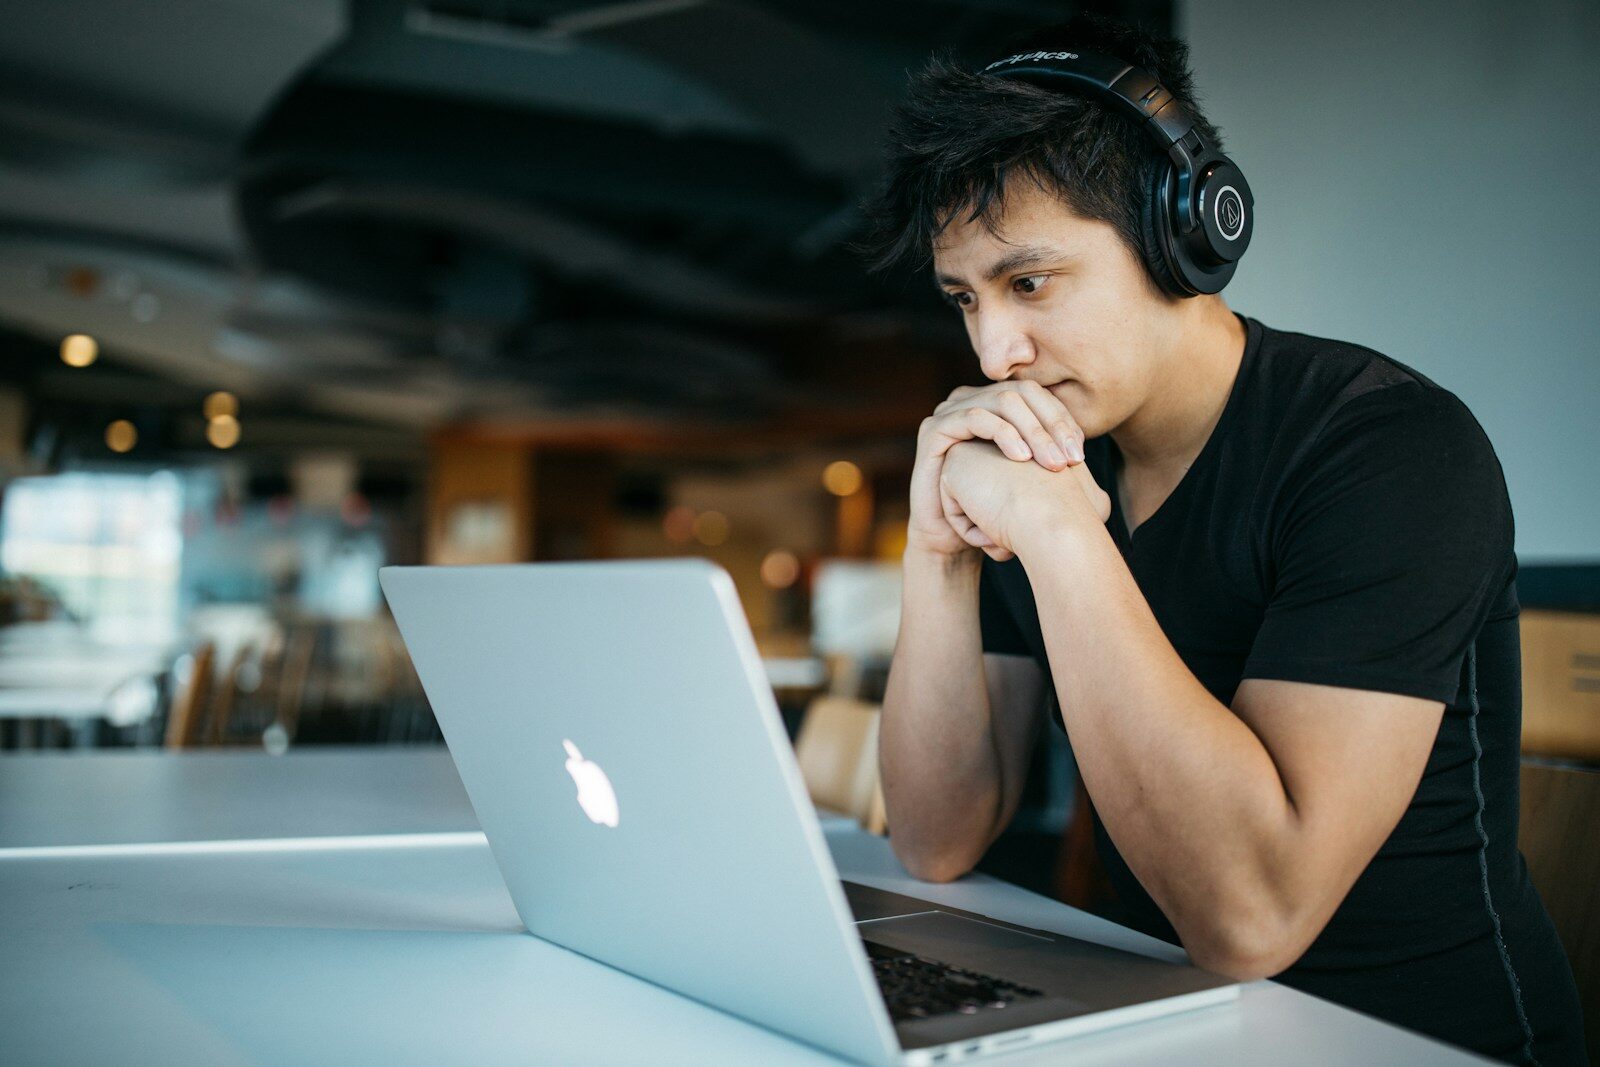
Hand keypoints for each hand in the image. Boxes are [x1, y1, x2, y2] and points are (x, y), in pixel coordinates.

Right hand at [907, 380, 1088, 558]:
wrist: (952, 538)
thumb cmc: (992, 509)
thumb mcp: (1028, 479)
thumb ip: (1049, 455)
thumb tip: (1084, 448)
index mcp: (994, 406)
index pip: (1037, 396)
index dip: (1062, 420)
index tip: (1080, 455)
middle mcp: (972, 401)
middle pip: (1022, 393)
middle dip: (1052, 425)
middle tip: (1070, 460)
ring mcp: (950, 411)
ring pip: (1003, 401)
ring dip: (1033, 431)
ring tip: (1051, 463)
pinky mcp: (934, 428)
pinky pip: (975, 417)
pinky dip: (1003, 434)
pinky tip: (1021, 458)